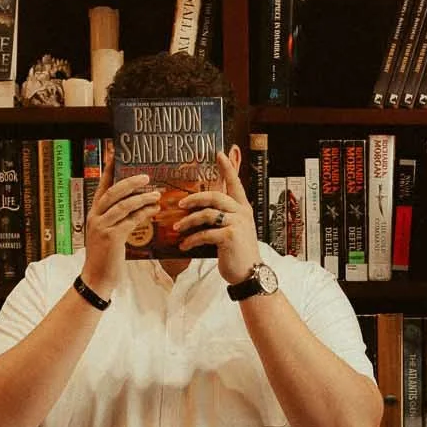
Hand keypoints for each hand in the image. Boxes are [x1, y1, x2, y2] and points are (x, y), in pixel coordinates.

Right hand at [81, 143, 159, 298]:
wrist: (97, 278)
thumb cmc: (106, 256)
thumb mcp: (109, 233)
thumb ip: (120, 218)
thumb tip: (140, 205)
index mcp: (93, 213)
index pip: (102, 187)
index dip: (108, 170)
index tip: (115, 154)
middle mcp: (95, 217)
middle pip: (113, 193)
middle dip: (130, 183)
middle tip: (146, 177)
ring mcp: (102, 227)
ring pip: (123, 206)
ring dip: (142, 198)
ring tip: (156, 195)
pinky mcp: (112, 238)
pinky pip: (130, 220)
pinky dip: (144, 214)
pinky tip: (154, 210)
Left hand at [178, 146, 260, 284]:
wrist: (249, 273)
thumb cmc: (238, 253)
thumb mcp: (233, 231)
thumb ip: (222, 218)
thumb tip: (199, 211)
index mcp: (243, 208)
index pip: (234, 183)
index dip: (227, 168)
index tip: (219, 153)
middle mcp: (242, 212)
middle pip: (214, 196)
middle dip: (194, 199)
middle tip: (179, 205)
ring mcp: (237, 223)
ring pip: (206, 214)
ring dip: (188, 222)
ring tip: (177, 229)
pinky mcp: (230, 236)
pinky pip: (205, 233)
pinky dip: (191, 240)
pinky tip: (184, 246)